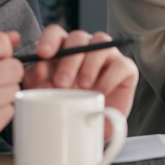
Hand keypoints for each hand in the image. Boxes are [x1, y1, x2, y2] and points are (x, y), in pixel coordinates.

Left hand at [22, 25, 138, 138]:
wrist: (89, 131)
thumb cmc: (66, 108)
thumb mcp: (46, 96)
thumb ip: (39, 81)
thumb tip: (40, 68)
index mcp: (63, 49)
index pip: (55, 33)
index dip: (49, 40)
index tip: (43, 54)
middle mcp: (86, 47)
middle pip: (78, 37)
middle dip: (69, 59)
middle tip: (62, 83)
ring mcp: (107, 56)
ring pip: (101, 42)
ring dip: (90, 63)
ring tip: (83, 86)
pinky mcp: (126, 69)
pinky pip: (121, 64)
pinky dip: (110, 77)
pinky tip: (101, 91)